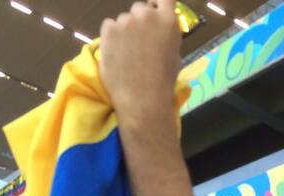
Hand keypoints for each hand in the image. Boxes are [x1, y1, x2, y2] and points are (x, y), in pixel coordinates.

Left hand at [99, 0, 181, 121]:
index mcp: (168, 21)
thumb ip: (165, 36)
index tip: (152, 11)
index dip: (156, 3)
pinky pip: (108, 27)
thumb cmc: (163, 82)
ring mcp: (127, 21)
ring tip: (125, 54)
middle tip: (136, 42)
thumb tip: (158, 33)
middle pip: (140, 8)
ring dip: (123, 31)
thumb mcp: (174, 55)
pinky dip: (110, 38)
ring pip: (123, 20)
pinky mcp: (109, 30)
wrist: (143, 98)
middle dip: (138, 21)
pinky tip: (115, 54)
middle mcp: (148, 15)